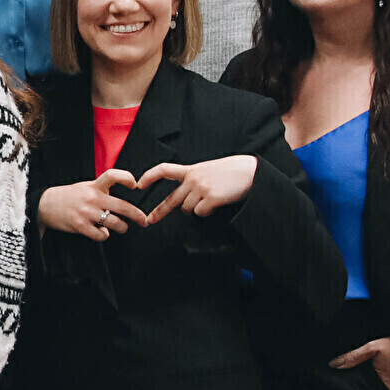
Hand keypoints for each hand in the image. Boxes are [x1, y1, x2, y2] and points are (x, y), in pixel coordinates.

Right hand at [39, 169, 145, 239]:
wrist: (45, 205)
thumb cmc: (68, 197)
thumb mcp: (85, 187)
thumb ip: (102, 190)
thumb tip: (121, 204)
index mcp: (94, 185)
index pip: (113, 176)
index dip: (126, 178)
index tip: (135, 184)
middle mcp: (92, 198)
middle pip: (122, 206)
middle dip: (137, 215)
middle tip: (144, 220)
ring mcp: (87, 212)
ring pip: (115, 223)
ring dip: (122, 228)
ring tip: (122, 227)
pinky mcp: (81, 226)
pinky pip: (102, 235)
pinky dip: (104, 235)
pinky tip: (101, 232)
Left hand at [133, 154, 256, 220]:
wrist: (250, 171)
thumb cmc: (233, 171)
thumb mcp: (209, 170)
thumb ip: (195, 180)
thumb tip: (186, 198)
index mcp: (192, 170)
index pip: (165, 170)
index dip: (150, 176)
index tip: (140, 184)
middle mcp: (193, 179)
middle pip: (172, 199)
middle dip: (159, 211)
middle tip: (149, 220)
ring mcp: (201, 188)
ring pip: (188, 209)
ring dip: (197, 209)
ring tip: (213, 199)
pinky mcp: (211, 198)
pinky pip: (201, 212)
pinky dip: (208, 211)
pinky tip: (218, 203)